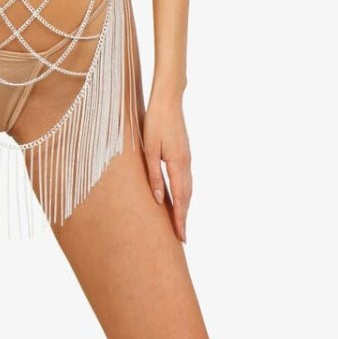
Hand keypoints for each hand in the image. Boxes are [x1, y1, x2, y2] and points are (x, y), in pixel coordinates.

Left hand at [142, 93, 191, 242]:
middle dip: (184, 217)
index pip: (180, 199)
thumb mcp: (149, 149)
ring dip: (185, 206)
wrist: (168, 100)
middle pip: (187, 197)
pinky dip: (184, 193)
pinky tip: (179, 197)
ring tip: (181, 222)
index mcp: (178, 164)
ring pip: (188, 188)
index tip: (182, 237)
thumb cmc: (155, 122)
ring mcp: (187, 158)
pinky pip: (186, 179)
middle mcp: (186, 164)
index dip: (180, 219)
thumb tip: (158, 200)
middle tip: (182, 238)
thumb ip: (153, 175)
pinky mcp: (184, 153)